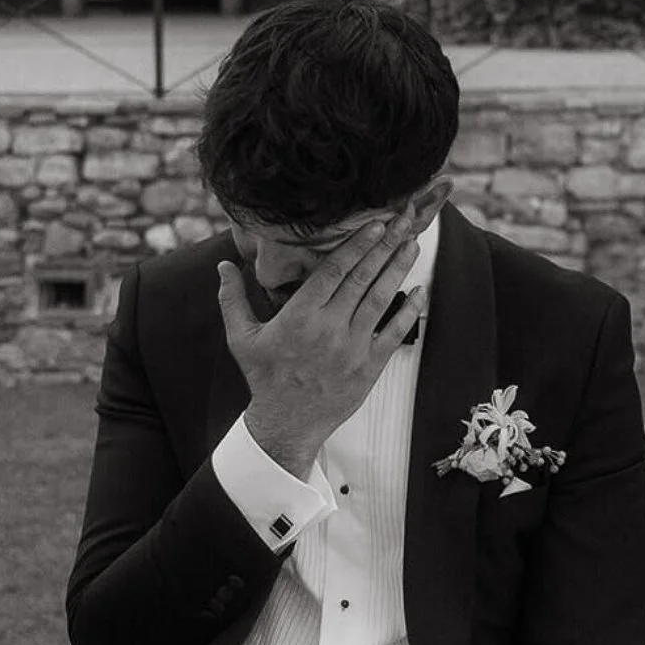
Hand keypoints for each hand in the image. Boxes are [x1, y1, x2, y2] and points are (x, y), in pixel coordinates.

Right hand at [217, 215, 424, 475]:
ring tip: (412, 244)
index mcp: (300, 316)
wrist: (286, 423)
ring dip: (399, 270)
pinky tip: (421, 291)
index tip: (374, 223)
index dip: (356, 245)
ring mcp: (352, 347)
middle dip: (384, 246)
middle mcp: (329, 328)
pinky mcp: (369, 366)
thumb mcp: (241, 338)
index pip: (334, 271)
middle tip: (402, 221)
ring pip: (381, 300)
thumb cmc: (264, 377)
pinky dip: (410, 312)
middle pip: (362, 278)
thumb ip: (232, 299)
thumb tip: (223, 265)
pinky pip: (394, 334)